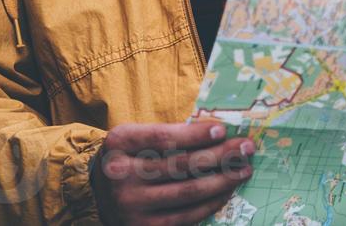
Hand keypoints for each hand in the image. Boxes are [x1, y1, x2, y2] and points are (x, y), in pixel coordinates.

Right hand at [91, 120, 252, 225]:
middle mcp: (121, 175)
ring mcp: (132, 205)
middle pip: (180, 165)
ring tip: (244, 169)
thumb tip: (218, 133)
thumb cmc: (129, 158)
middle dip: (220, 155)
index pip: (163, 138)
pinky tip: (226, 191)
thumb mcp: (136, 138)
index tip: (223, 129)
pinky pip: (186, 215)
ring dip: (222, 180)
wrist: (98, 195)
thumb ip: (169, 135)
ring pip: (187, 192)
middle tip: (246, 147)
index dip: (195, 134)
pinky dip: (210, 202)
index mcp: (119, 143)